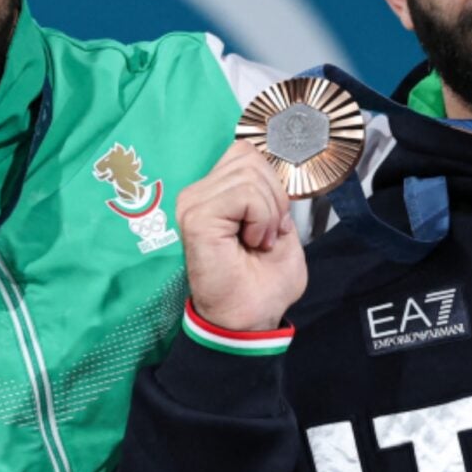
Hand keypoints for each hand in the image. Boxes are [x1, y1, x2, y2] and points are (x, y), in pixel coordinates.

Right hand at [177, 142, 307, 331]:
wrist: (249, 319)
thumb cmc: (262, 282)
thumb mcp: (279, 225)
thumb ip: (271, 192)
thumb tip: (275, 166)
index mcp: (213, 193)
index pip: (244, 152)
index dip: (271, 182)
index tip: (272, 222)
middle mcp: (197, 194)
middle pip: (248, 156)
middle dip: (273, 195)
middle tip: (267, 233)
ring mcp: (193, 204)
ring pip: (250, 174)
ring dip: (268, 211)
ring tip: (258, 241)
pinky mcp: (197, 217)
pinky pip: (245, 194)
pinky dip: (261, 219)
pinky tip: (251, 242)